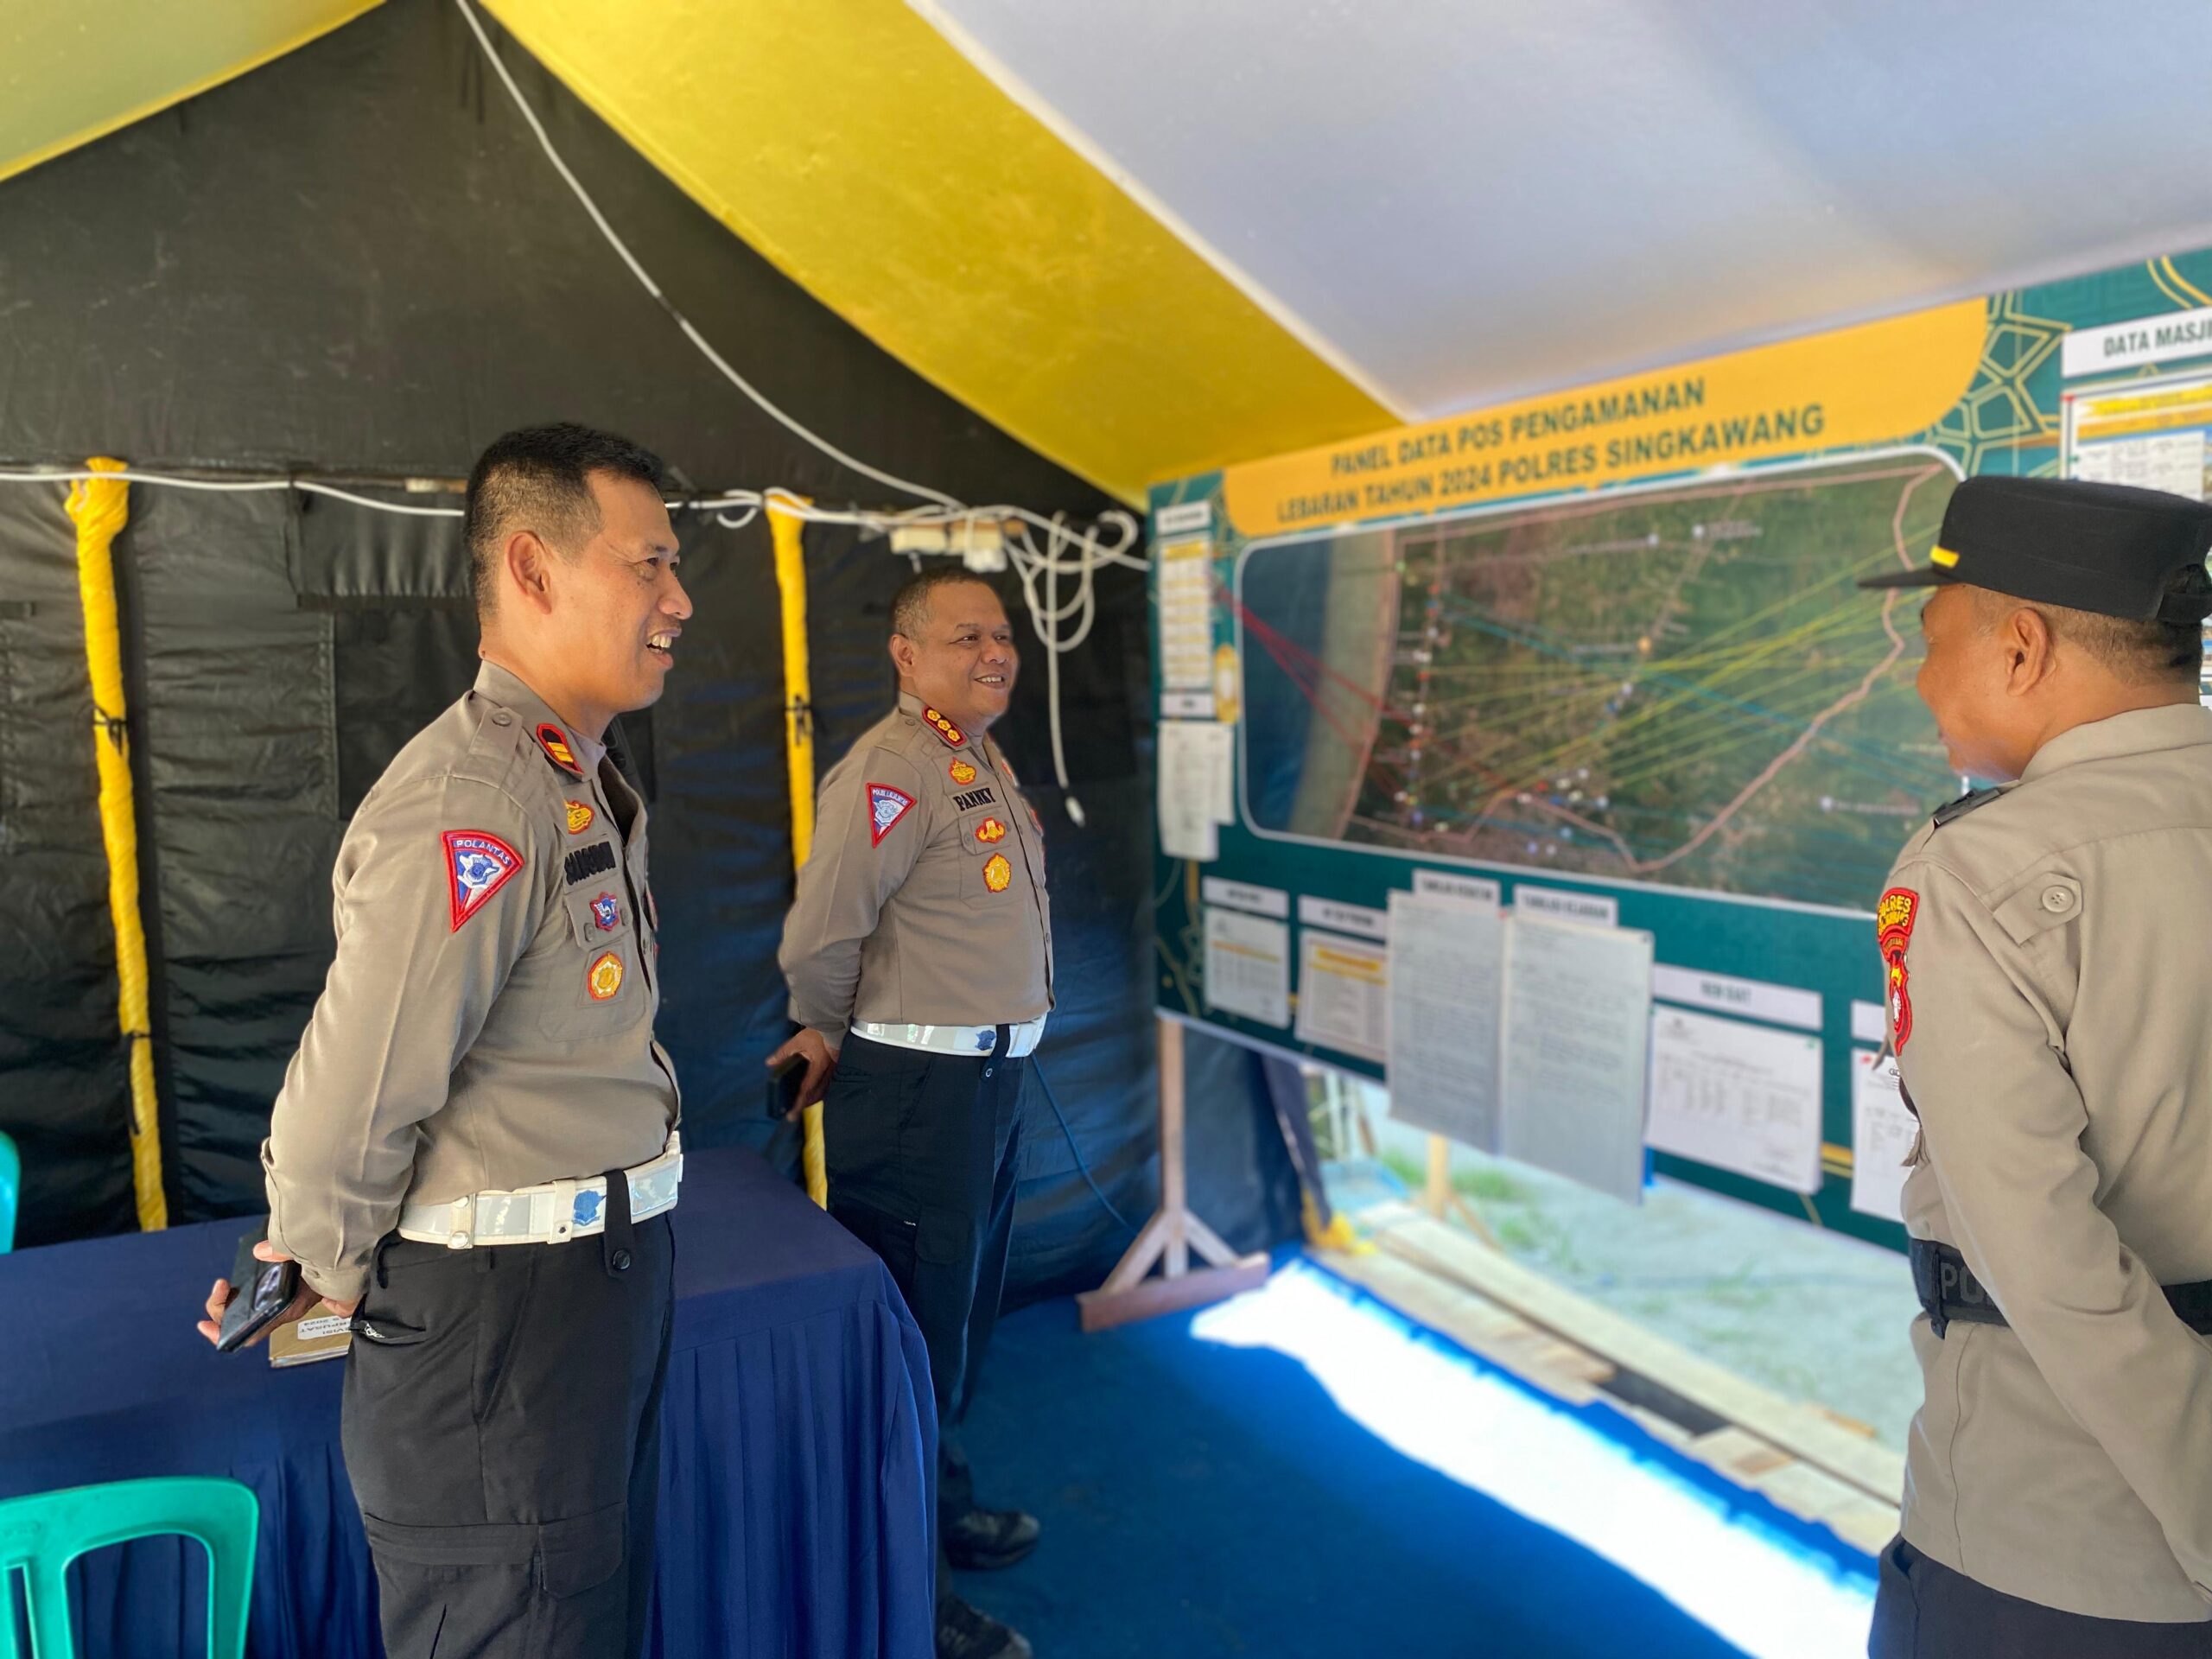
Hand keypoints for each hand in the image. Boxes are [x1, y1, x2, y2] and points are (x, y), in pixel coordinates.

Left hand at [195, 1239, 358, 1348]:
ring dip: (226, 1300)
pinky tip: (234, 1280)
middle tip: (220, 1286)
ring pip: (241, 1308)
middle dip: (220, 1308)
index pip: (251, 1332)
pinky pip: (249, 1294)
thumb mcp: (316, 1260)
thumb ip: (288, 1253)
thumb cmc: (338, 1265)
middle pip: (239, 1320)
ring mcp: (276, 1299)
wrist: (356, 1261)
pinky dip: (237, 1290)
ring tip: (223, 1284)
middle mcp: (279, 1310)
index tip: (204, 1325)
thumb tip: (259, 1250)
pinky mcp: (277, 1286)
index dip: (224, 1333)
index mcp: (287, 1309)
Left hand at [767, 1028, 837, 1116]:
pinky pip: (828, 1083)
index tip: (792, 1113)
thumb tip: (769, 1063)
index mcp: (818, 1066)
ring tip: (803, 1102)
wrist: (835, 1024)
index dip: (799, 1102)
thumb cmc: (817, 1033)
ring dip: (813, 1098)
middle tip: (795, 1110)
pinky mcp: (836, 1067)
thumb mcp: (797, 1041)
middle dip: (806, 1104)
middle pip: (817, 1094)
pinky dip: (820, 1090)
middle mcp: (828, 1071)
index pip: (807, 1089)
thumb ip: (783, 1053)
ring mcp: (834, 1070)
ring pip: (824, 1091)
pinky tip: (814, 1090)